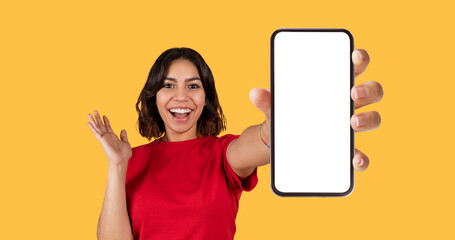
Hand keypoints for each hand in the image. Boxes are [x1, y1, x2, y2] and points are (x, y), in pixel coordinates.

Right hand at [87, 110, 131, 166]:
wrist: (122, 160)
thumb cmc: (124, 154)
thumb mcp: (126, 143)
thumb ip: (124, 136)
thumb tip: (123, 130)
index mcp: (113, 137)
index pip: (108, 127)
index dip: (106, 121)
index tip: (104, 116)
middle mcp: (108, 137)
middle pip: (101, 126)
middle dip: (98, 118)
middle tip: (95, 111)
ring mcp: (104, 138)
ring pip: (98, 127)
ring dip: (94, 120)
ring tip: (89, 114)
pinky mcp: (102, 140)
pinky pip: (96, 133)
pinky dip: (92, 128)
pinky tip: (88, 123)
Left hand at [249, 49, 382, 171]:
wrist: (278, 143)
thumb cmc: (284, 116)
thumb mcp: (276, 108)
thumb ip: (268, 101)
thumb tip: (254, 93)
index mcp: (333, 85)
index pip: (354, 66)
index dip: (359, 58)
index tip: (354, 56)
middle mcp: (348, 104)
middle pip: (373, 91)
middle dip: (369, 89)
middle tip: (353, 93)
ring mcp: (350, 127)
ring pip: (374, 118)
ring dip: (369, 119)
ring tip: (352, 122)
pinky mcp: (346, 150)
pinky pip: (362, 154)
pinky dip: (362, 158)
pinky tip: (354, 158)